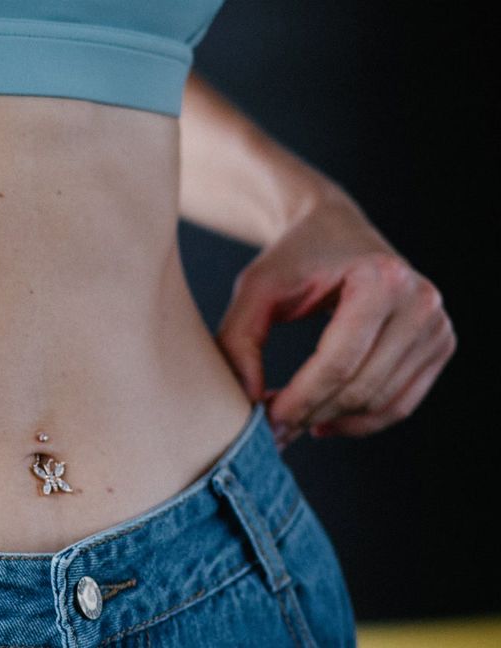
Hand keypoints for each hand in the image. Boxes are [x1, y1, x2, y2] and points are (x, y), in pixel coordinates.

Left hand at [215, 187, 456, 449]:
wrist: (334, 230)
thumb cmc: (294, 258)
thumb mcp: (256, 288)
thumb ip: (240, 340)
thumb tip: (248, 400)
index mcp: (381, 279)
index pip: (339, 361)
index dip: (300, 399)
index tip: (265, 420)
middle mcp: (420, 302)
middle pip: (362, 386)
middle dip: (312, 414)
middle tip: (271, 429)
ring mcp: (436, 326)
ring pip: (382, 401)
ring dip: (332, 420)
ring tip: (291, 421)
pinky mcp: (439, 345)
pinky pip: (401, 403)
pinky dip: (360, 421)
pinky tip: (322, 422)